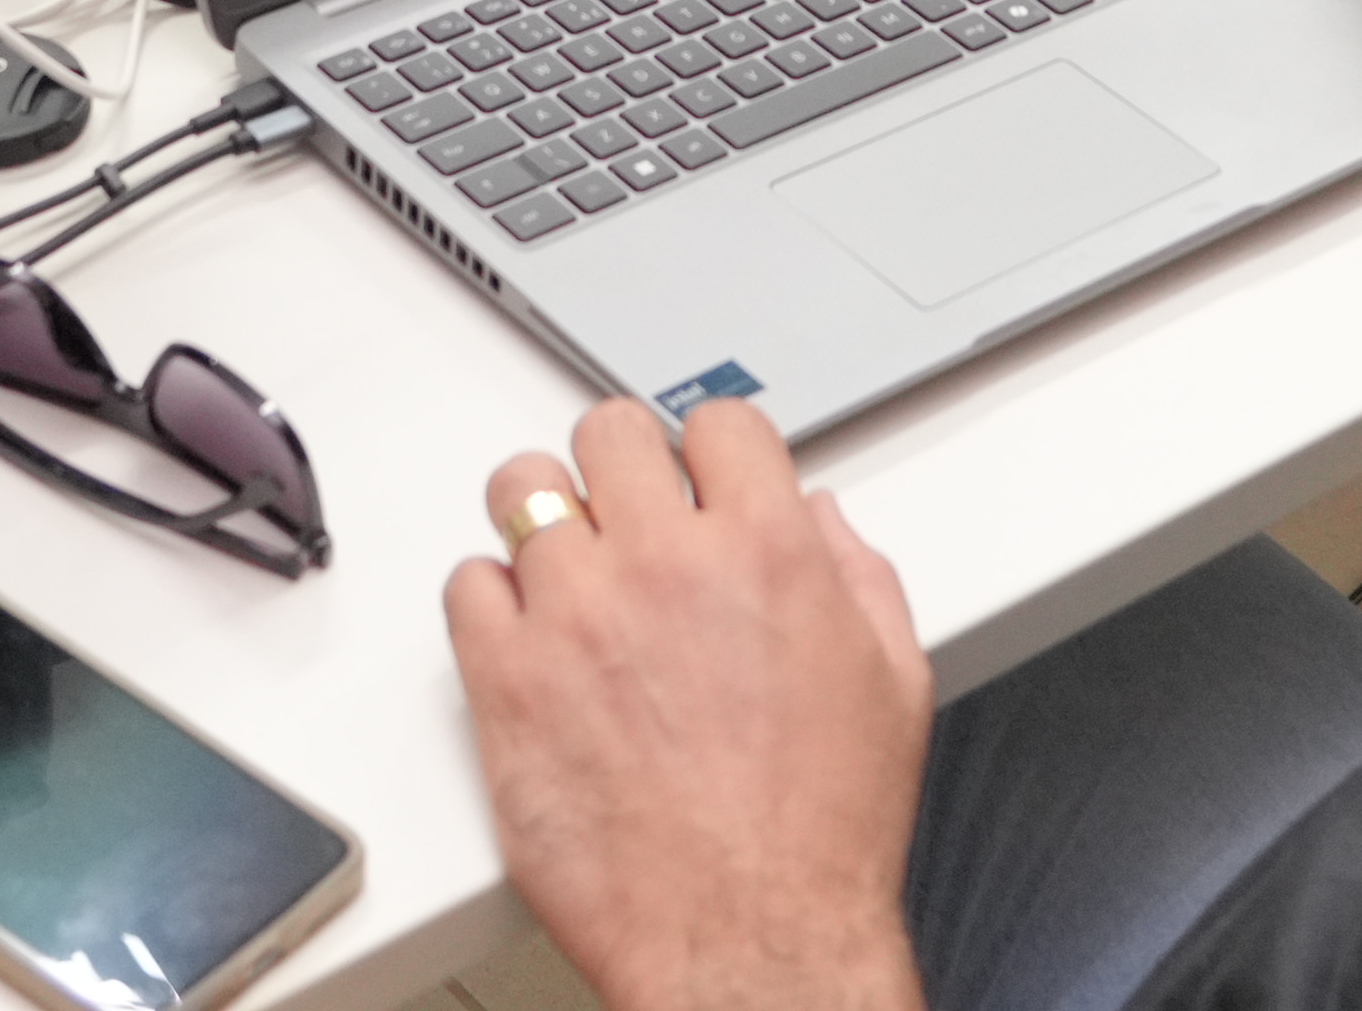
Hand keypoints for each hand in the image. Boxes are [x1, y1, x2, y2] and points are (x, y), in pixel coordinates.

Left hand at [443, 398, 930, 1010]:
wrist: (750, 940)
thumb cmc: (820, 834)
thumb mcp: (894, 683)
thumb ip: (858, 576)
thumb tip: (819, 522)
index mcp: (766, 551)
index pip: (717, 421)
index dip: (710, 451)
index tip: (699, 481)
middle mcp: (664, 565)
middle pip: (607, 433)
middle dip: (621, 468)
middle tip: (627, 518)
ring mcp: (575, 617)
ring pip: (523, 490)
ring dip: (546, 521)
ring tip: (566, 570)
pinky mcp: (505, 681)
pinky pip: (467, 585)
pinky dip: (492, 602)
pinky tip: (529, 639)